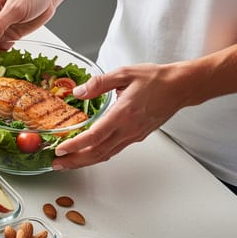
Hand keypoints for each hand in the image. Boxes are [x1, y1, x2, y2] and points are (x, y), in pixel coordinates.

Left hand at [52, 63, 188, 169]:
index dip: (76, 145)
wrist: (180, 87)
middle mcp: (128, 129)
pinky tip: (86, 156)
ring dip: (83, 161)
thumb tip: (78, 92)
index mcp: (123, 113)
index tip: (60, 149)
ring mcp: (133, 135)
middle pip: (97, 152)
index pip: (96, 135)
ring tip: (66, 163)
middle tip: (56, 163)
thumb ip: (99, 83)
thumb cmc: (155, 79)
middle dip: (74, 160)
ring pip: (105, 155)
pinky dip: (97, 156)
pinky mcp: (136, 137)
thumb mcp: (124, 73)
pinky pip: (113, 151)